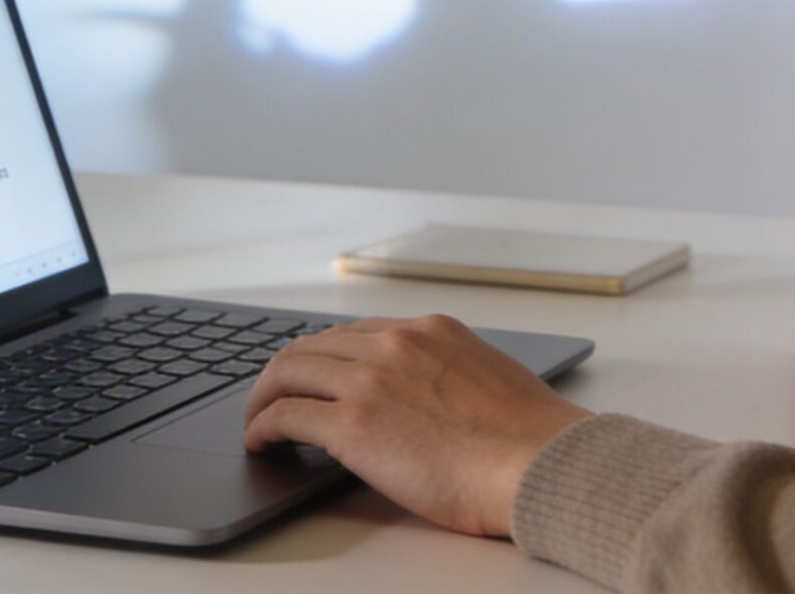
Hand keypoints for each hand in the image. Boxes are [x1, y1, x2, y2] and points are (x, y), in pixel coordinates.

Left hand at [242, 314, 589, 537]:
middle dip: (285, 370)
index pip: (355, 332)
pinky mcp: (353, 424)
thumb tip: (430, 399)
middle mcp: (395, 344)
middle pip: (313, 345)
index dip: (324, 355)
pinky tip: (260, 441)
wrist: (538, 463)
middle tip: (270, 396)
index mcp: (430, 331)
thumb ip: (448, 375)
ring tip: (256, 420)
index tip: (312, 374)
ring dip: (264, 396)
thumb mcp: (488, 378)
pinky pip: (285, 415)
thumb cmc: (528, 440)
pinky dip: (262, 426)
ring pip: (289, 371)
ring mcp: (370, 380)